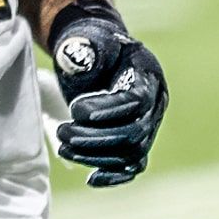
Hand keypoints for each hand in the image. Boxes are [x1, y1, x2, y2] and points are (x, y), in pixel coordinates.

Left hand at [50, 0, 167, 186]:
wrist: (97, 57)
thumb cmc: (91, 48)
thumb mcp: (88, 40)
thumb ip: (84, 49)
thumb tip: (76, 61)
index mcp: (147, 75)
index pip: (136, 100)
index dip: (108, 110)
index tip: (75, 110)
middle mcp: (155, 104)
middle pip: (135, 133)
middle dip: (96, 138)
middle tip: (63, 132)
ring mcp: (148, 126)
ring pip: (132, 154)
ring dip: (96, 156)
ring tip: (64, 147)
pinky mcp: (136, 143)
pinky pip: (132, 167)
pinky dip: (113, 175)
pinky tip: (91, 178)